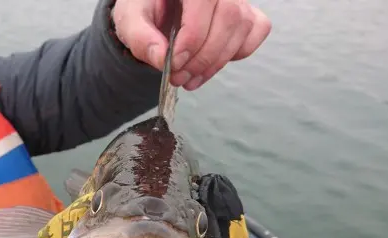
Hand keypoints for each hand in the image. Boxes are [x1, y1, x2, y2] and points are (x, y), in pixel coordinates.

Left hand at [112, 0, 271, 90]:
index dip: (192, 39)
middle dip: (204, 56)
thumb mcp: (131, 20)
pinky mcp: (247, 12)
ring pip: (243, 28)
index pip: (203, 3)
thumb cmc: (144, 9)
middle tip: (179, 78)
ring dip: (216, 62)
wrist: (155, 11)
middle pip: (229, 17)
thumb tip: (161, 59)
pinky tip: (212, 62)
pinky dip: (238, 52)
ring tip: (189, 79)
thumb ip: (140, 38)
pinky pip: (257, 31)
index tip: (173, 64)